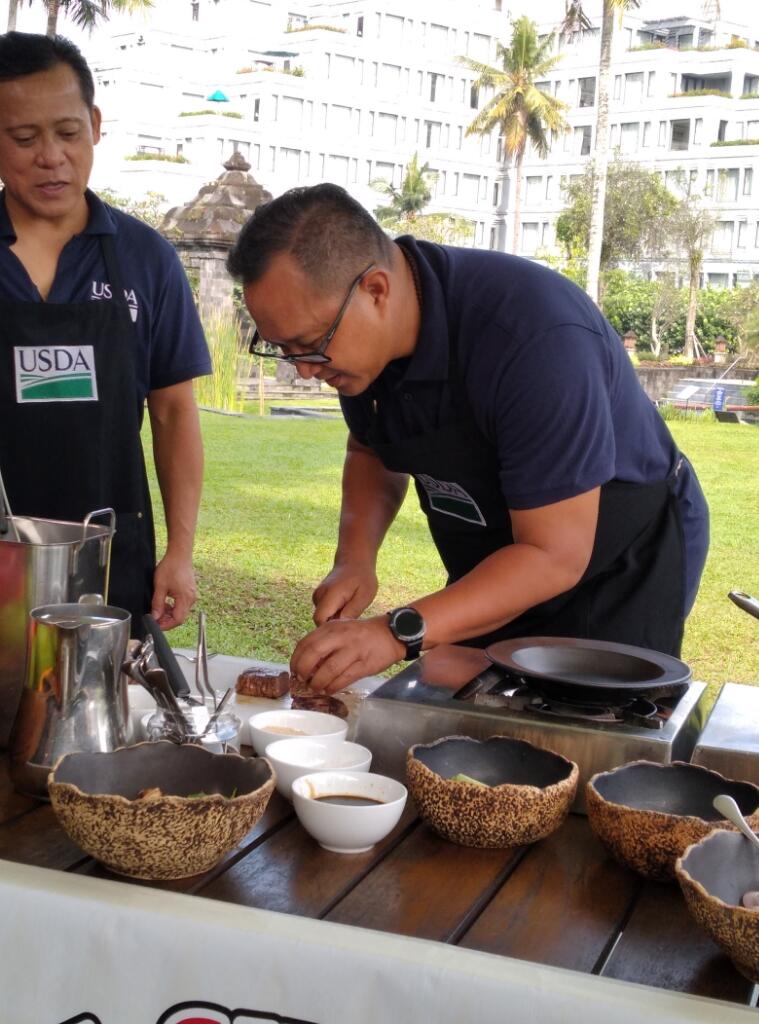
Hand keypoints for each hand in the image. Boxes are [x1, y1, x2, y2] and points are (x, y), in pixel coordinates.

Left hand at [150, 551, 196, 629]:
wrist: (179, 554)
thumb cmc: (171, 567)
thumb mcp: (160, 586)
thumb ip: (157, 604)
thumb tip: (155, 616)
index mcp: (185, 598)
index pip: (178, 620)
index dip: (166, 625)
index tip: (156, 625)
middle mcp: (191, 599)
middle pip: (180, 617)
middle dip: (167, 620)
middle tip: (155, 617)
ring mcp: (191, 595)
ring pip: (181, 611)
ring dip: (170, 614)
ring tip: (158, 610)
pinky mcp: (190, 592)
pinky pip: (182, 604)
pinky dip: (174, 607)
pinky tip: (165, 603)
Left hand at [290, 616, 404, 693]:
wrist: (391, 635)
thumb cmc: (361, 635)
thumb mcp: (341, 630)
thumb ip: (324, 642)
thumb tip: (305, 664)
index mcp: (332, 628)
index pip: (306, 642)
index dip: (296, 659)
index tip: (294, 670)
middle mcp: (341, 637)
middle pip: (314, 654)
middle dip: (303, 670)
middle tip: (302, 680)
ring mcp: (353, 650)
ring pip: (328, 670)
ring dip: (318, 683)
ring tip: (315, 688)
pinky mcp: (364, 665)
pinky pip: (344, 679)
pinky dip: (333, 687)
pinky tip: (329, 690)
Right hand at [312, 563, 377, 624]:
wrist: (354, 561)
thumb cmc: (362, 578)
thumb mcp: (364, 595)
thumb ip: (352, 611)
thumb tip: (341, 626)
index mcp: (330, 595)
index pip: (320, 620)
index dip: (330, 629)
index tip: (346, 629)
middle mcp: (319, 595)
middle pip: (320, 621)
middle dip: (334, 625)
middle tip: (352, 619)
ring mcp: (317, 596)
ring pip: (322, 617)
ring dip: (334, 618)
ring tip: (350, 609)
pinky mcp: (318, 597)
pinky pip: (324, 612)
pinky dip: (333, 613)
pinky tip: (345, 606)